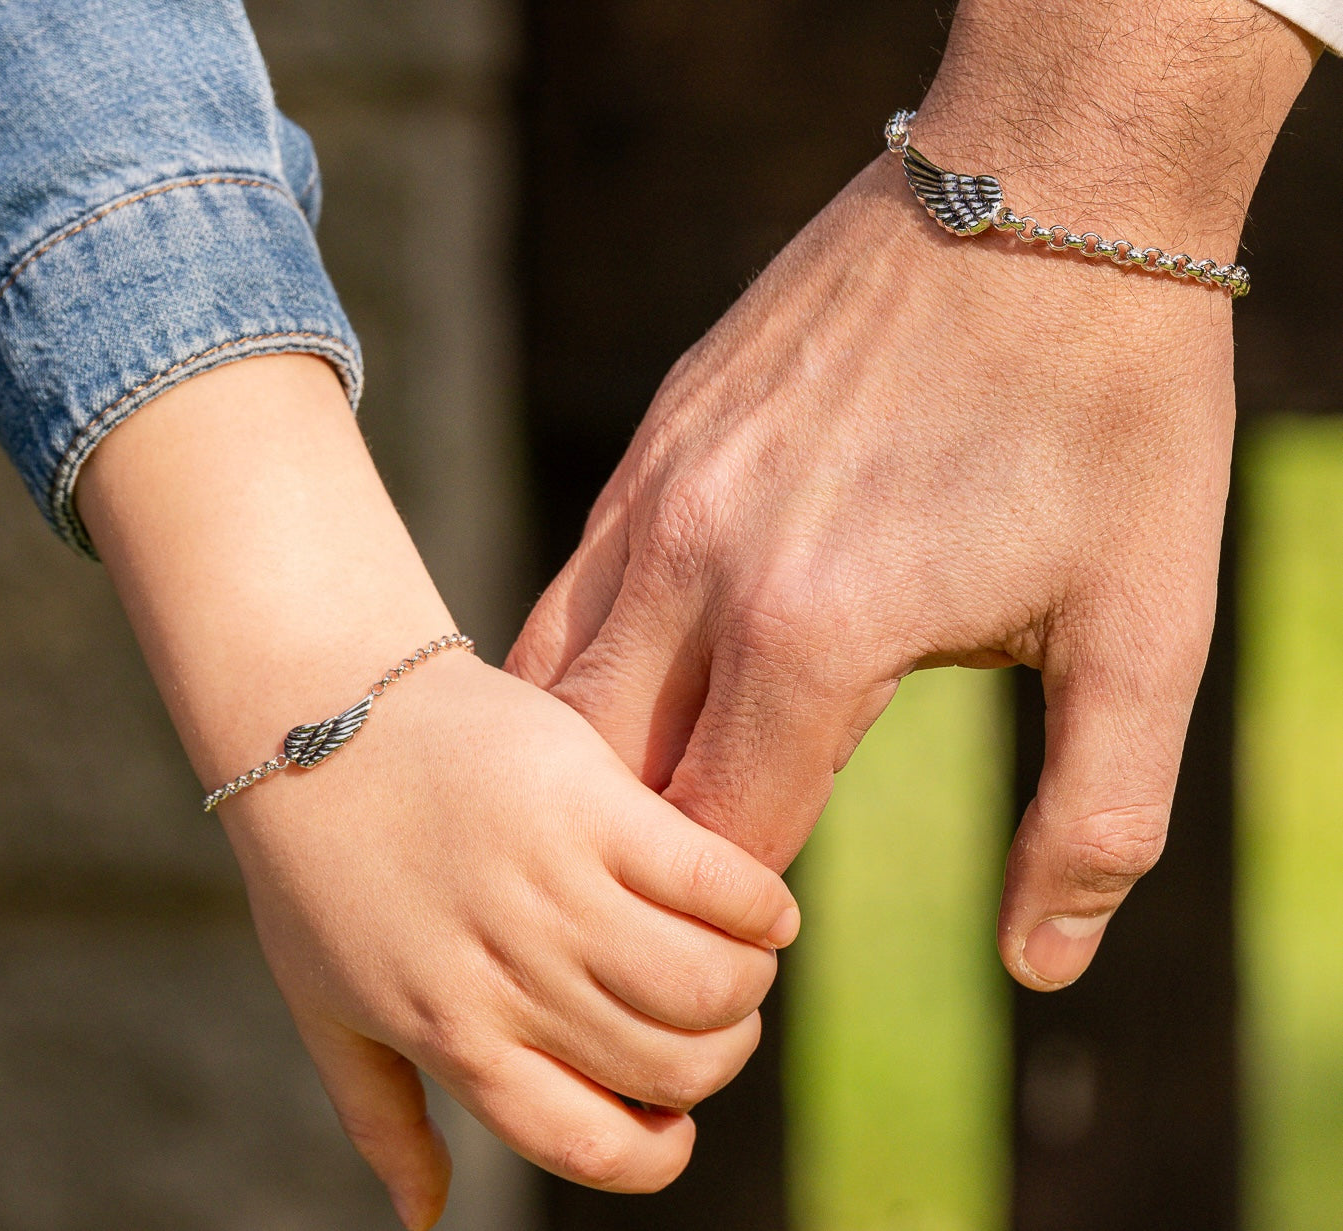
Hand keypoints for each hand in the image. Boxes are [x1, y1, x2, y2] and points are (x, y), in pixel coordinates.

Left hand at [75, 355, 797, 1229]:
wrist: (318, 716)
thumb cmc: (316, 866)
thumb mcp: (327, 1009)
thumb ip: (382, 1121)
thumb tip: (426, 1221)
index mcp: (454, 1037)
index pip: (594, 1145)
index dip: (659, 1150)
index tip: (676, 1117)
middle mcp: (511, 976)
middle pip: (673, 1065)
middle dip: (721, 1055)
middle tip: (722, 1014)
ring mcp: (553, 889)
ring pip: (708, 982)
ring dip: (749, 984)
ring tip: (744, 956)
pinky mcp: (592, 804)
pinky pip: (715, 880)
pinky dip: (762, 905)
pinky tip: (764, 904)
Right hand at [509, 0, 1316, 990]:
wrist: (1040, 191)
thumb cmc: (1109, 410)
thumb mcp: (1146, 627)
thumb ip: (1098, 817)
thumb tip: (1043, 964)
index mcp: (817, 631)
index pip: (724, 838)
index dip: (730, 924)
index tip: (743, 962)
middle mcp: (703, 567)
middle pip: (608, 778)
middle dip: (634, 867)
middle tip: (661, 922)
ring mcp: (660, 492)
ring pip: (558, 683)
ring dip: (588, 772)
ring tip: (612, 830)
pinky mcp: (654, 438)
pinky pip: (574, 587)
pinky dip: (578, 670)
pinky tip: (612, 696)